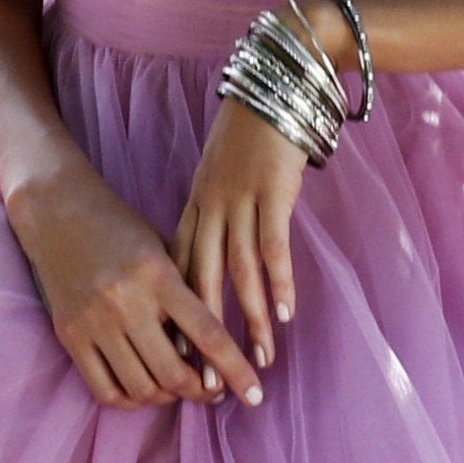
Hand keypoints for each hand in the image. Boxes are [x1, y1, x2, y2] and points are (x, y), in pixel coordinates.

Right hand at [8, 159, 265, 410]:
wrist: (56, 209)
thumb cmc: (120, 227)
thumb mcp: (163, 248)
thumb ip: (186, 293)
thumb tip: (214, 351)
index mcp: (157, 274)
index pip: (208, 334)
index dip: (235, 370)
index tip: (255, 394)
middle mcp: (125, 302)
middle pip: (174, 373)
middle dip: (201, 392)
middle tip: (213, 392)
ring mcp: (93, 323)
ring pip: (141, 388)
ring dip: (168, 398)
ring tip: (179, 388)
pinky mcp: (69, 336)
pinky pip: (104, 390)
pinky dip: (131, 401)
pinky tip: (145, 390)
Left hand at [172, 98, 309, 372]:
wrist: (276, 82)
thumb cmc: (254, 132)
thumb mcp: (224, 176)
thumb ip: (220, 215)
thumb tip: (222, 258)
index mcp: (196, 207)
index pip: (181, 273)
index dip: (180, 318)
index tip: (179, 359)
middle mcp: (210, 208)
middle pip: (203, 282)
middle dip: (206, 336)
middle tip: (210, 380)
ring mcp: (239, 200)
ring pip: (239, 271)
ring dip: (250, 319)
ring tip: (261, 358)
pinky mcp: (271, 192)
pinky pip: (271, 246)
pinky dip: (278, 282)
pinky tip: (284, 314)